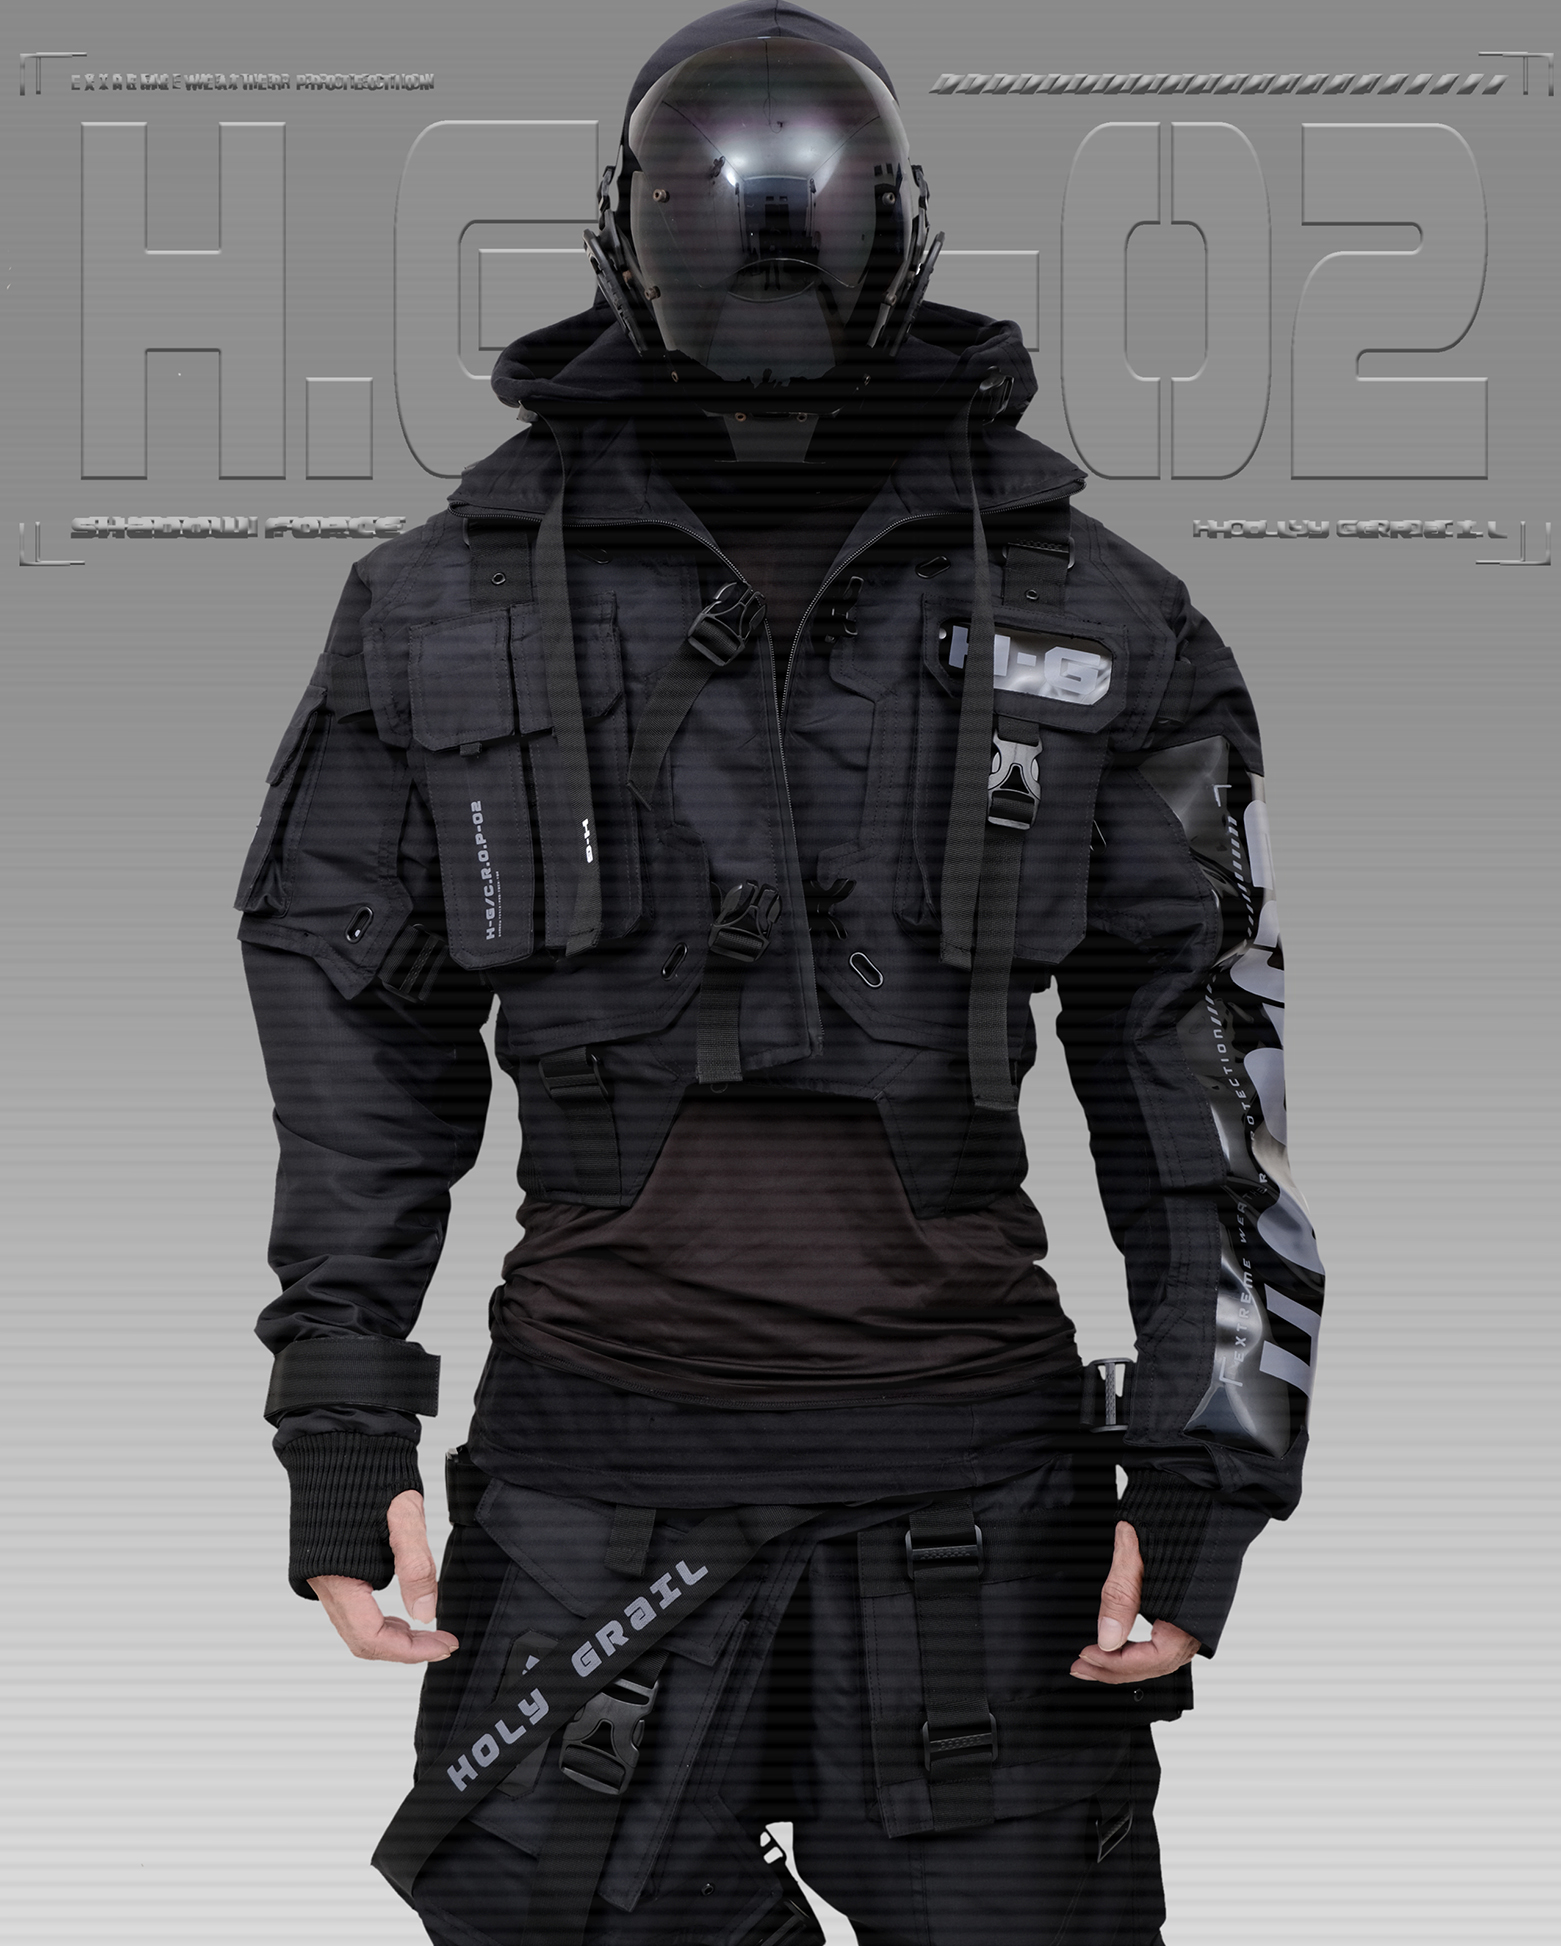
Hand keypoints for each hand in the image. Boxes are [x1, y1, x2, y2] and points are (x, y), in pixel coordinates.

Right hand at [308, 1489, 458, 1662]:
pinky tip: (400, 1610)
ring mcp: (323, 1577)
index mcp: (337, 1577)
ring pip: (355, 1628)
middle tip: (442, 1641)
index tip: (444, 1643)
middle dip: (404, 1648)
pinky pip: (351, 1609)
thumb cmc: (366, 1472)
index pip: (372, 1638)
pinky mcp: (328, 1567)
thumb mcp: (404, 1516)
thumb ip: (415, 1565)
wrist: (337, 1443)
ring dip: (391, 1636)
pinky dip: (377, 1617)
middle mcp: (323, 1584)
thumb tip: (427, 1612)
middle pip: (362, 1641)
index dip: (411, 1650)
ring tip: (427, 1630)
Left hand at [1070, 1520, 1200, 1683]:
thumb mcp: (1139, 1556)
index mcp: (1190, 1617)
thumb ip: (1122, 1597)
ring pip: (1160, 1658)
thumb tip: (1107, 1638)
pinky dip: (1139, 1649)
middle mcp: (1197, 1626)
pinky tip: (1120, 1644)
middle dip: (1115, 1669)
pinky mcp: (1189, 1611)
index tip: (1086, 1656)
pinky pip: (1164, 1643)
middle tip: (1081, 1666)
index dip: (1116, 1664)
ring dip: (1125, 1662)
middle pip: (1154, 1665)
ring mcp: (1195, 1620)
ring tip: (1094, 1660)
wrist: (1200, 1496)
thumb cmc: (1177, 1519)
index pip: (1152, 1660)